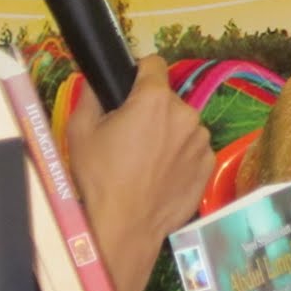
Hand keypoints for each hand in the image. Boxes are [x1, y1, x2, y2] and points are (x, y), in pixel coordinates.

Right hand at [64, 54, 213, 290]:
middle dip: (151, 110)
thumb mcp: (80, 131)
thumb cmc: (99, 177)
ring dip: (168, 132)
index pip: (154, 64)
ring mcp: (202, 141)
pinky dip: (180, 155)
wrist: (124, 226)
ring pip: (182, 124)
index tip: (130, 87)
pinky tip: (160, 174)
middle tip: (129, 135)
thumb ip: (90, 96)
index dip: (139, 72)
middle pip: (167, 99)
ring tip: (145, 160)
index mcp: (154, 99)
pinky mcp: (210, 164)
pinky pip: (193, 148)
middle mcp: (186, 114)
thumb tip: (96, 81)